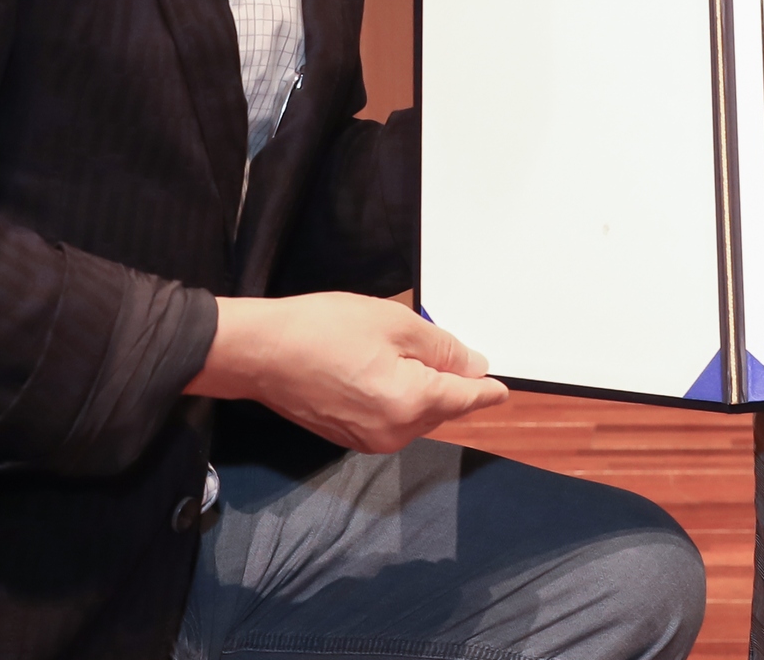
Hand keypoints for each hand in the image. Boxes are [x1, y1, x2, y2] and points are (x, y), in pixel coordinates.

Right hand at [184, 292, 507, 452]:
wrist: (261, 353)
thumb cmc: (324, 329)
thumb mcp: (394, 323)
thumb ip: (441, 349)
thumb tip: (473, 366)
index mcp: (411, 404)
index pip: (464, 398)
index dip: (486, 389)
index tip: (502, 389)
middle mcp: (395, 432)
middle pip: (442, 409)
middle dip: (450, 383)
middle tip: (448, 350)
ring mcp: (370, 440)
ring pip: (416, 415)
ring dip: (422, 390)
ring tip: (404, 353)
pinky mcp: (350, 438)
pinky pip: (391, 419)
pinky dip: (398, 398)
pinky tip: (382, 371)